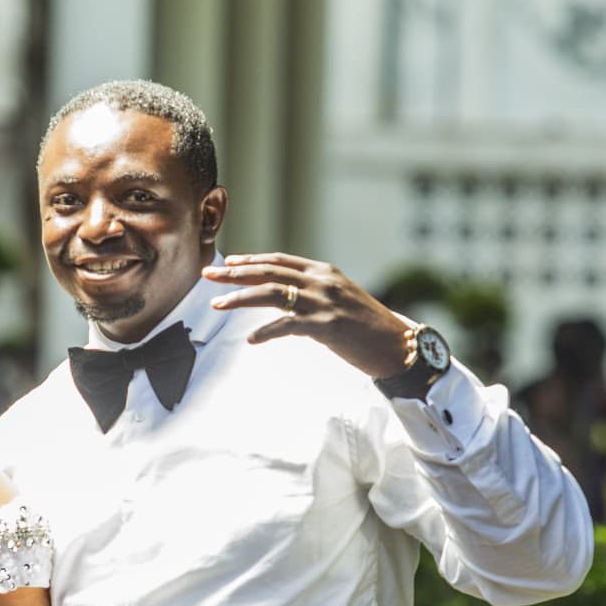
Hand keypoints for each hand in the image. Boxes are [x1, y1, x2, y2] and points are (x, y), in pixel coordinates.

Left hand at [202, 253, 416, 379]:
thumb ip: (313, 292)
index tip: (227, 263)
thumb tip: (284, 296)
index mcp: (323, 272)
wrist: (397, 344)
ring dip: (241, 298)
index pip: (279, 261)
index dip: (250, 260)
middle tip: (208, 276)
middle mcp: (321, 281)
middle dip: (235, 273)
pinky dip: (267, 331)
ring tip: (217, 305)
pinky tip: (251, 339)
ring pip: (272, 294)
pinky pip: (288, 325)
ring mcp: (324, 302)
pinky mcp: (327, 325)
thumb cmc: (368, 326)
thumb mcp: (340, 298)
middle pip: (269, 272)